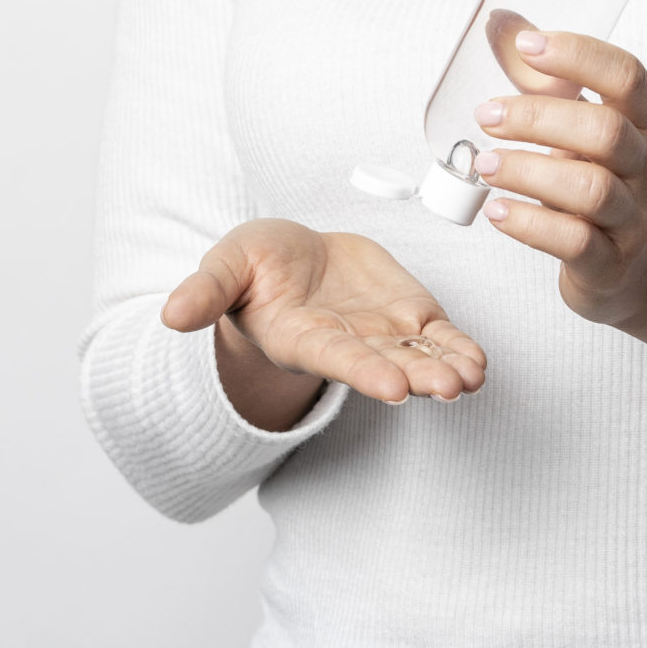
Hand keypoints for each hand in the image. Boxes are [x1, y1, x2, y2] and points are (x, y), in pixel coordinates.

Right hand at [162, 218, 484, 428]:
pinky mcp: (409, 315)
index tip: (391, 386)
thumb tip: (169, 314)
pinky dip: (459, 350)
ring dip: (447, 369)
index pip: (335, 357)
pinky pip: (440, 338)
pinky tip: (477, 362)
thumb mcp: (224, 267)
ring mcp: (382, 333)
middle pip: (386, 364)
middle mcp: (346, 344)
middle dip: (418, 377)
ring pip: (420, 357)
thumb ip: (204, 291)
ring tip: (471, 378)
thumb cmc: (253, 267)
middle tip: (448, 388)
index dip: (363, 370)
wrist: (290, 260)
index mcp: (301, 336)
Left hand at [471, 26, 646, 394]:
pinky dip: (529, 223)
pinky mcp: (612, 265)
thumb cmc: (606, 180)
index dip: (579, 55)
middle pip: (604, 131)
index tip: (527, 45)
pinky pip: (575, 243)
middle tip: (486, 115)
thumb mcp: (587, 127)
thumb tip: (501, 23)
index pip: (627, 77)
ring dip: (527, 171)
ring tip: (484, 163)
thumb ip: (545, 79)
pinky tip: (497, 211)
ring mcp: (634, 219)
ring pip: (590, 189)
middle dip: (538, 117)